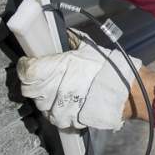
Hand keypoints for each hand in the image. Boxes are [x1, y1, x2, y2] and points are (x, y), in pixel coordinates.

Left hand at [18, 37, 141, 130]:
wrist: (127, 93)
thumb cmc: (109, 69)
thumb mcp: (89, 49)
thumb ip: (71, 42)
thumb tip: (61, 34)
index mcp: (56, 69)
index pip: (27, 70)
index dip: (26, 65)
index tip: (30, 62)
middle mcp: (52, 90)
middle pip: (29, 88)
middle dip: (34, 81)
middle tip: (44, 75)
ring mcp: (58, 108)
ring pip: (40, 103)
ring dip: (45, 96)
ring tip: (58, 88)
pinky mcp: (65, 121)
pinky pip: (52, 115)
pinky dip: (56, 108)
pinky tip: (66, 100)